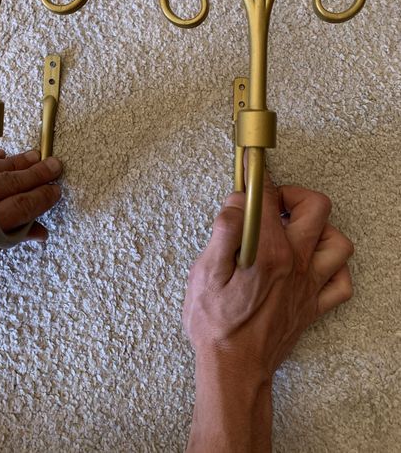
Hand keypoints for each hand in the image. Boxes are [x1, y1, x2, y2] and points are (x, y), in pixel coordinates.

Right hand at [183, 167, 353, 451]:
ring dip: (318, 229)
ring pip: (338, 241)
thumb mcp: (204, 272)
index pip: (268, 198)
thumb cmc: (215, 325)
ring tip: (292, 231)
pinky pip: (342, 280)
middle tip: (271, 204)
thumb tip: (236, 203)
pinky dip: (332, 267)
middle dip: (293, 194)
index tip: (247, 177)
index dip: (255, 182)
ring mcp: (309, 285)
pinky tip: (309, 264)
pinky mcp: (313, 305)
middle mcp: (296, 263)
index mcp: (268, 251)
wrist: (235, 370)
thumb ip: (224, 231)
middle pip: (316, 207)